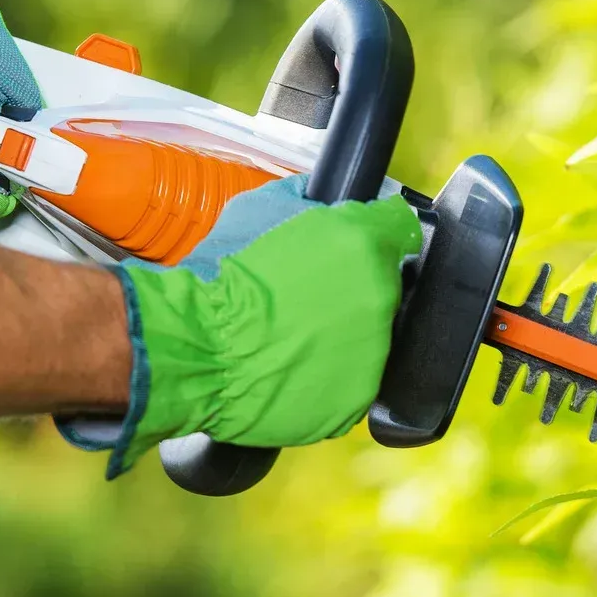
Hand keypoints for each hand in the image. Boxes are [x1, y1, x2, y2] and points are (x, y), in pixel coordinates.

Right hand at [59, 176, 423, 477]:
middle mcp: (379, 297)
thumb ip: (304, 199)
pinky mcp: (357, 398)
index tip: (360, 245)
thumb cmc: (221, 281)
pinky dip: (330, 376)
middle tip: (307, 298)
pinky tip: (295, 366)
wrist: (199, 350)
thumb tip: (321, 197)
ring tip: (295, 336)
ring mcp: (373, 353)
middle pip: (384, 287)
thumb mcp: (258, 209)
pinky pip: (352, 381)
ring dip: (344, 335)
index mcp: (362, 244)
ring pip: (371, 337)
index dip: (375, 235)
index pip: (398, 230)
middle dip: (354, 289)